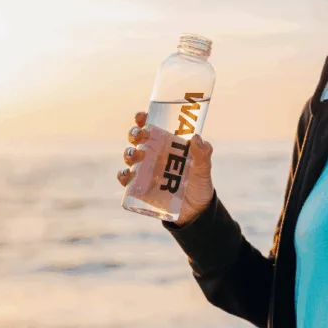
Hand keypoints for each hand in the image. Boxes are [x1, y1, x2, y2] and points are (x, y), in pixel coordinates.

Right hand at [118, 111, 214, 225]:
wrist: (196, 211)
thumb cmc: (199, 184)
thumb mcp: (204, 169)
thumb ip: (203, 154)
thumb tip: (196, 137)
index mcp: (168, 144)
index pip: (152, 127)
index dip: (143, 119)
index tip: (141, 116)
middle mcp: (154, 154)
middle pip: (137, 139)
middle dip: (134, 133)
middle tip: (139, 135)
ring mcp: (146, 170)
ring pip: (130, 156)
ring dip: (128, 153)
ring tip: (136, 155)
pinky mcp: (140, 187)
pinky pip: (126, 179)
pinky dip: (123, 176)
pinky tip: (127, 175)